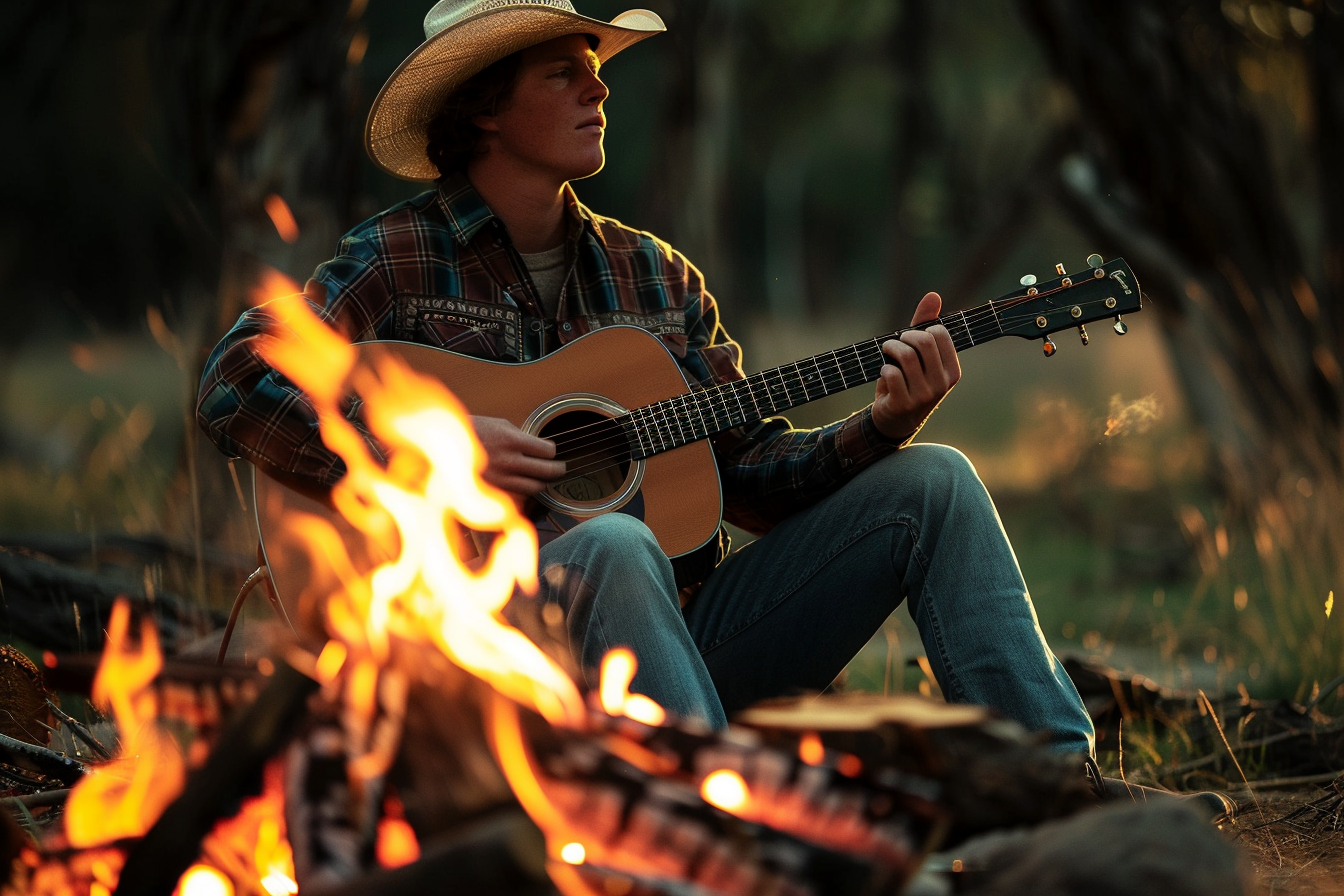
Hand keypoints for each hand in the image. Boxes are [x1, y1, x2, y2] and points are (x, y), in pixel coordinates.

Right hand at [471, 416, 565, 495]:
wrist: (441, 445)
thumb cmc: (472, 431)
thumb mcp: (499, 425)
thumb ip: (521, 438)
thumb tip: (540, 448)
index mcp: (511, 440)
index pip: (548, 451)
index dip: (552, 451)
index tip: (551, 451)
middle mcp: (508, 462)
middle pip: (547, 472)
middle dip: (557, 469)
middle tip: (559, 468)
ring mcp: (500, 479)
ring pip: (535, 488)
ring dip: (542, 482)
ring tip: (542, 478)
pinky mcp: (492, 492)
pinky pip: (517, 497)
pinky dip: (524, 493)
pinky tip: (523, 486)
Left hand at [872, 292, 960, 441]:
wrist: (895, 419)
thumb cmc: (909, 380)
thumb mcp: (920, 354)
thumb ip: (925, 324)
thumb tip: (933, 295)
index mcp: (952, 371)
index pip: (939, 333)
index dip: (920, 331)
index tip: (912, 339)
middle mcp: (942, 384)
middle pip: (922, 341)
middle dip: (903, 337)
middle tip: (895, 343)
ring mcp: (923, 396)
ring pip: (905, 356)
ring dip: (890, 348)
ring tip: (887, 352)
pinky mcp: (903, 403)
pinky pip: (891, 373)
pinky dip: (883, 368)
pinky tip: (885, 374)